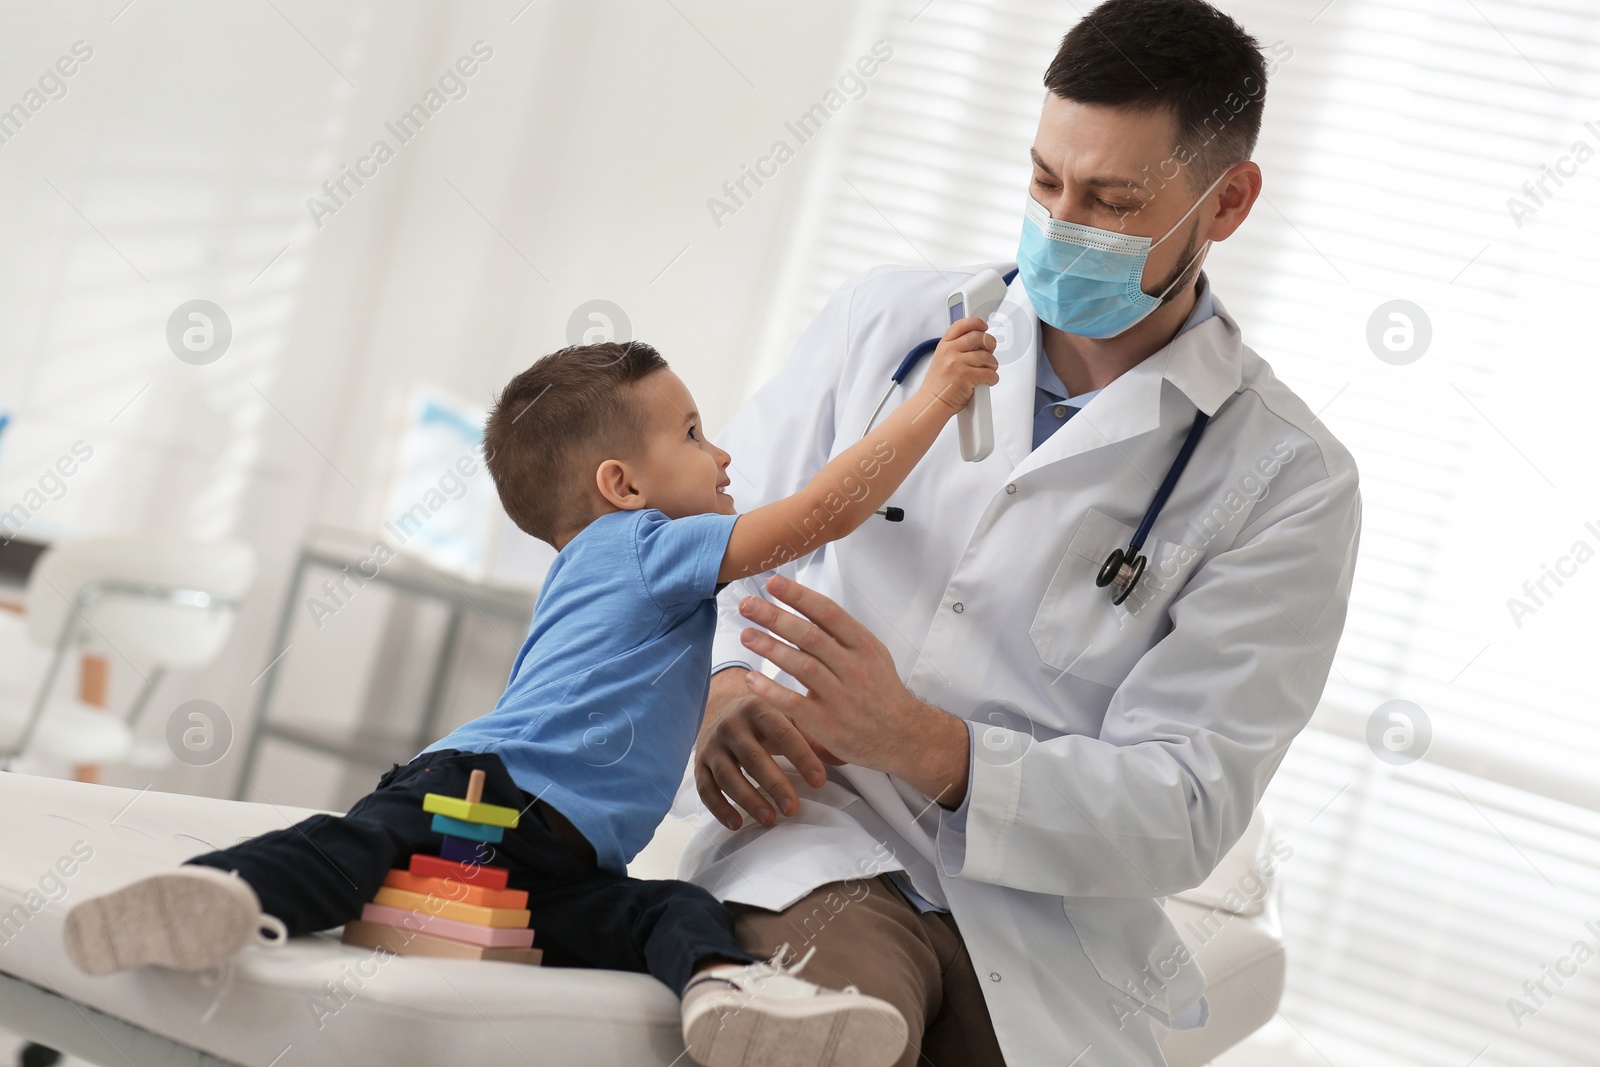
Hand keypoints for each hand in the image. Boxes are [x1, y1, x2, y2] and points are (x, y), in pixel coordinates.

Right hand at [694, 666, 843, 830]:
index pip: (783, 733)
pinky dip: (720, 809)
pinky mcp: (699, 763)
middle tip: (793, 809)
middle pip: (753, 758)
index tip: (819, 781)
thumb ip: (814, 735)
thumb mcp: (789, 716)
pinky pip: (706, 789)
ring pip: (728, 776)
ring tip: (770, 819)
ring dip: (749, 800)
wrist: (720, 704)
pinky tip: (737, 823)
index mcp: (758, 708)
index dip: (802, 757)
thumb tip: (844, 758)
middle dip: (775, 785)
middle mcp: (732, 725)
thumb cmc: (765, 716)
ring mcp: (713, 745)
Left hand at [734, 575, 970, 807]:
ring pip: (801, 665)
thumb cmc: (880, 691)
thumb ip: (840, 636)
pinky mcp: (828, 723)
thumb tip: (803, 608)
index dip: (799, 596)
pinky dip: (771, 690)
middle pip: (809, 636)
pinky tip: (752, 679)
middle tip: (747, 605)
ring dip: (770, 648)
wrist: (902, 735)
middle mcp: (854, 667)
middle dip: (775, 617)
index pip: (828, 613)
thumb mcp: (872, 655)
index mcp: (864, 645)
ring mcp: (841, 696)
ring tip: (746, 635)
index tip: (773, 583)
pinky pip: (794, 703)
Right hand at [915, 316, 998, 415]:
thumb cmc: (938, 386)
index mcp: (944, 345)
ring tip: (986, 371)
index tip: (983, 327)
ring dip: (992, 365)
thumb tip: (978, 342)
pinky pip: (990, 373)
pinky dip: (992, 379)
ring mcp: (957, 363)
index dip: (977, 323)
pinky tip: (986, 381)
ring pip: (987, 357)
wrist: (931, 404)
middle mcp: (950, 351)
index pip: (962, 324)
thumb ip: (957, 349)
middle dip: (989, 345)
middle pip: (980, 337)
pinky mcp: (966, 376)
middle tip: (989, 353)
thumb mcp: (942, 360)